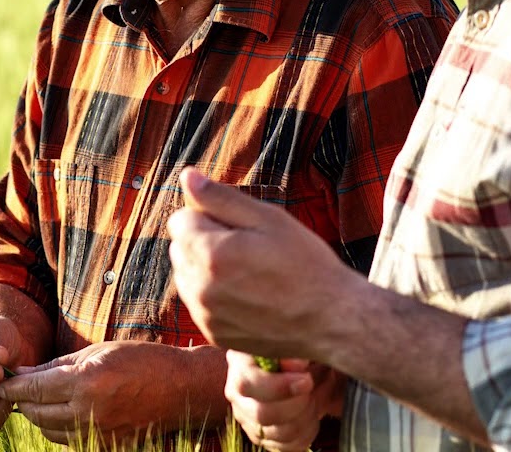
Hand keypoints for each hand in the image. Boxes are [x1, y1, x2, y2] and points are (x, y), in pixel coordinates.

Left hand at [0, 341, 225, 444]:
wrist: (180, 389)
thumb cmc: (141, 361)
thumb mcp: (98, 352)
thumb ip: (58, 365)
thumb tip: (24, 374)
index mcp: (86, 383)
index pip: (34, 390)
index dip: (13, 386)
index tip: (4, 382)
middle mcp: (89, 412)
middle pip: (36, 413)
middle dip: (23, 401)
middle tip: (18, 389)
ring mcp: (97, 434)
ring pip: (49, 430)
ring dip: (40, 416)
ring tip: (42, 400)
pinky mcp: (105, 447)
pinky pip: (68, 440)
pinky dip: (60, 428)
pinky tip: (64, 412)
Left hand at [167, 168, 357, 357]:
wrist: (330, 319)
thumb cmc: (305, 263)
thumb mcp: (268, 219)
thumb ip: (221, 198)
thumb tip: (187, 176)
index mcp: (210, 253)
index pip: (180, 219)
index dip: (209, 215)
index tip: (240, 226)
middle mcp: (199, 288)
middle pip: (179, 248)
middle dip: (204, 241)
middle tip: (248, 248)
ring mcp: (205, 315)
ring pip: (187, 276)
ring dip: (206, 269)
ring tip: (250, 272)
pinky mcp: (214, 334)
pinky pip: (200, 303)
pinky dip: (216, 295)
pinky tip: (249, 295)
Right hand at [226, 352, 344, 451]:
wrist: (302, 363)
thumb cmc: (297, 347)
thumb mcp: (296, 339)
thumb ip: (295, 347)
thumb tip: (297, 364)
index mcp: (240, 361)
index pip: (248, 382)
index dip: (279, 386)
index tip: (307, 380)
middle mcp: (236, 392)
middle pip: (263, 413)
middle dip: (299, 404)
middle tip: (314, 385)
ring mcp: (246, 416)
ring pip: (277, 433)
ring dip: (306, 416)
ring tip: (315, 396)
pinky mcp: (261, 435)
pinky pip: (286, 446)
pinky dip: (307, 432)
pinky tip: (312, 412)